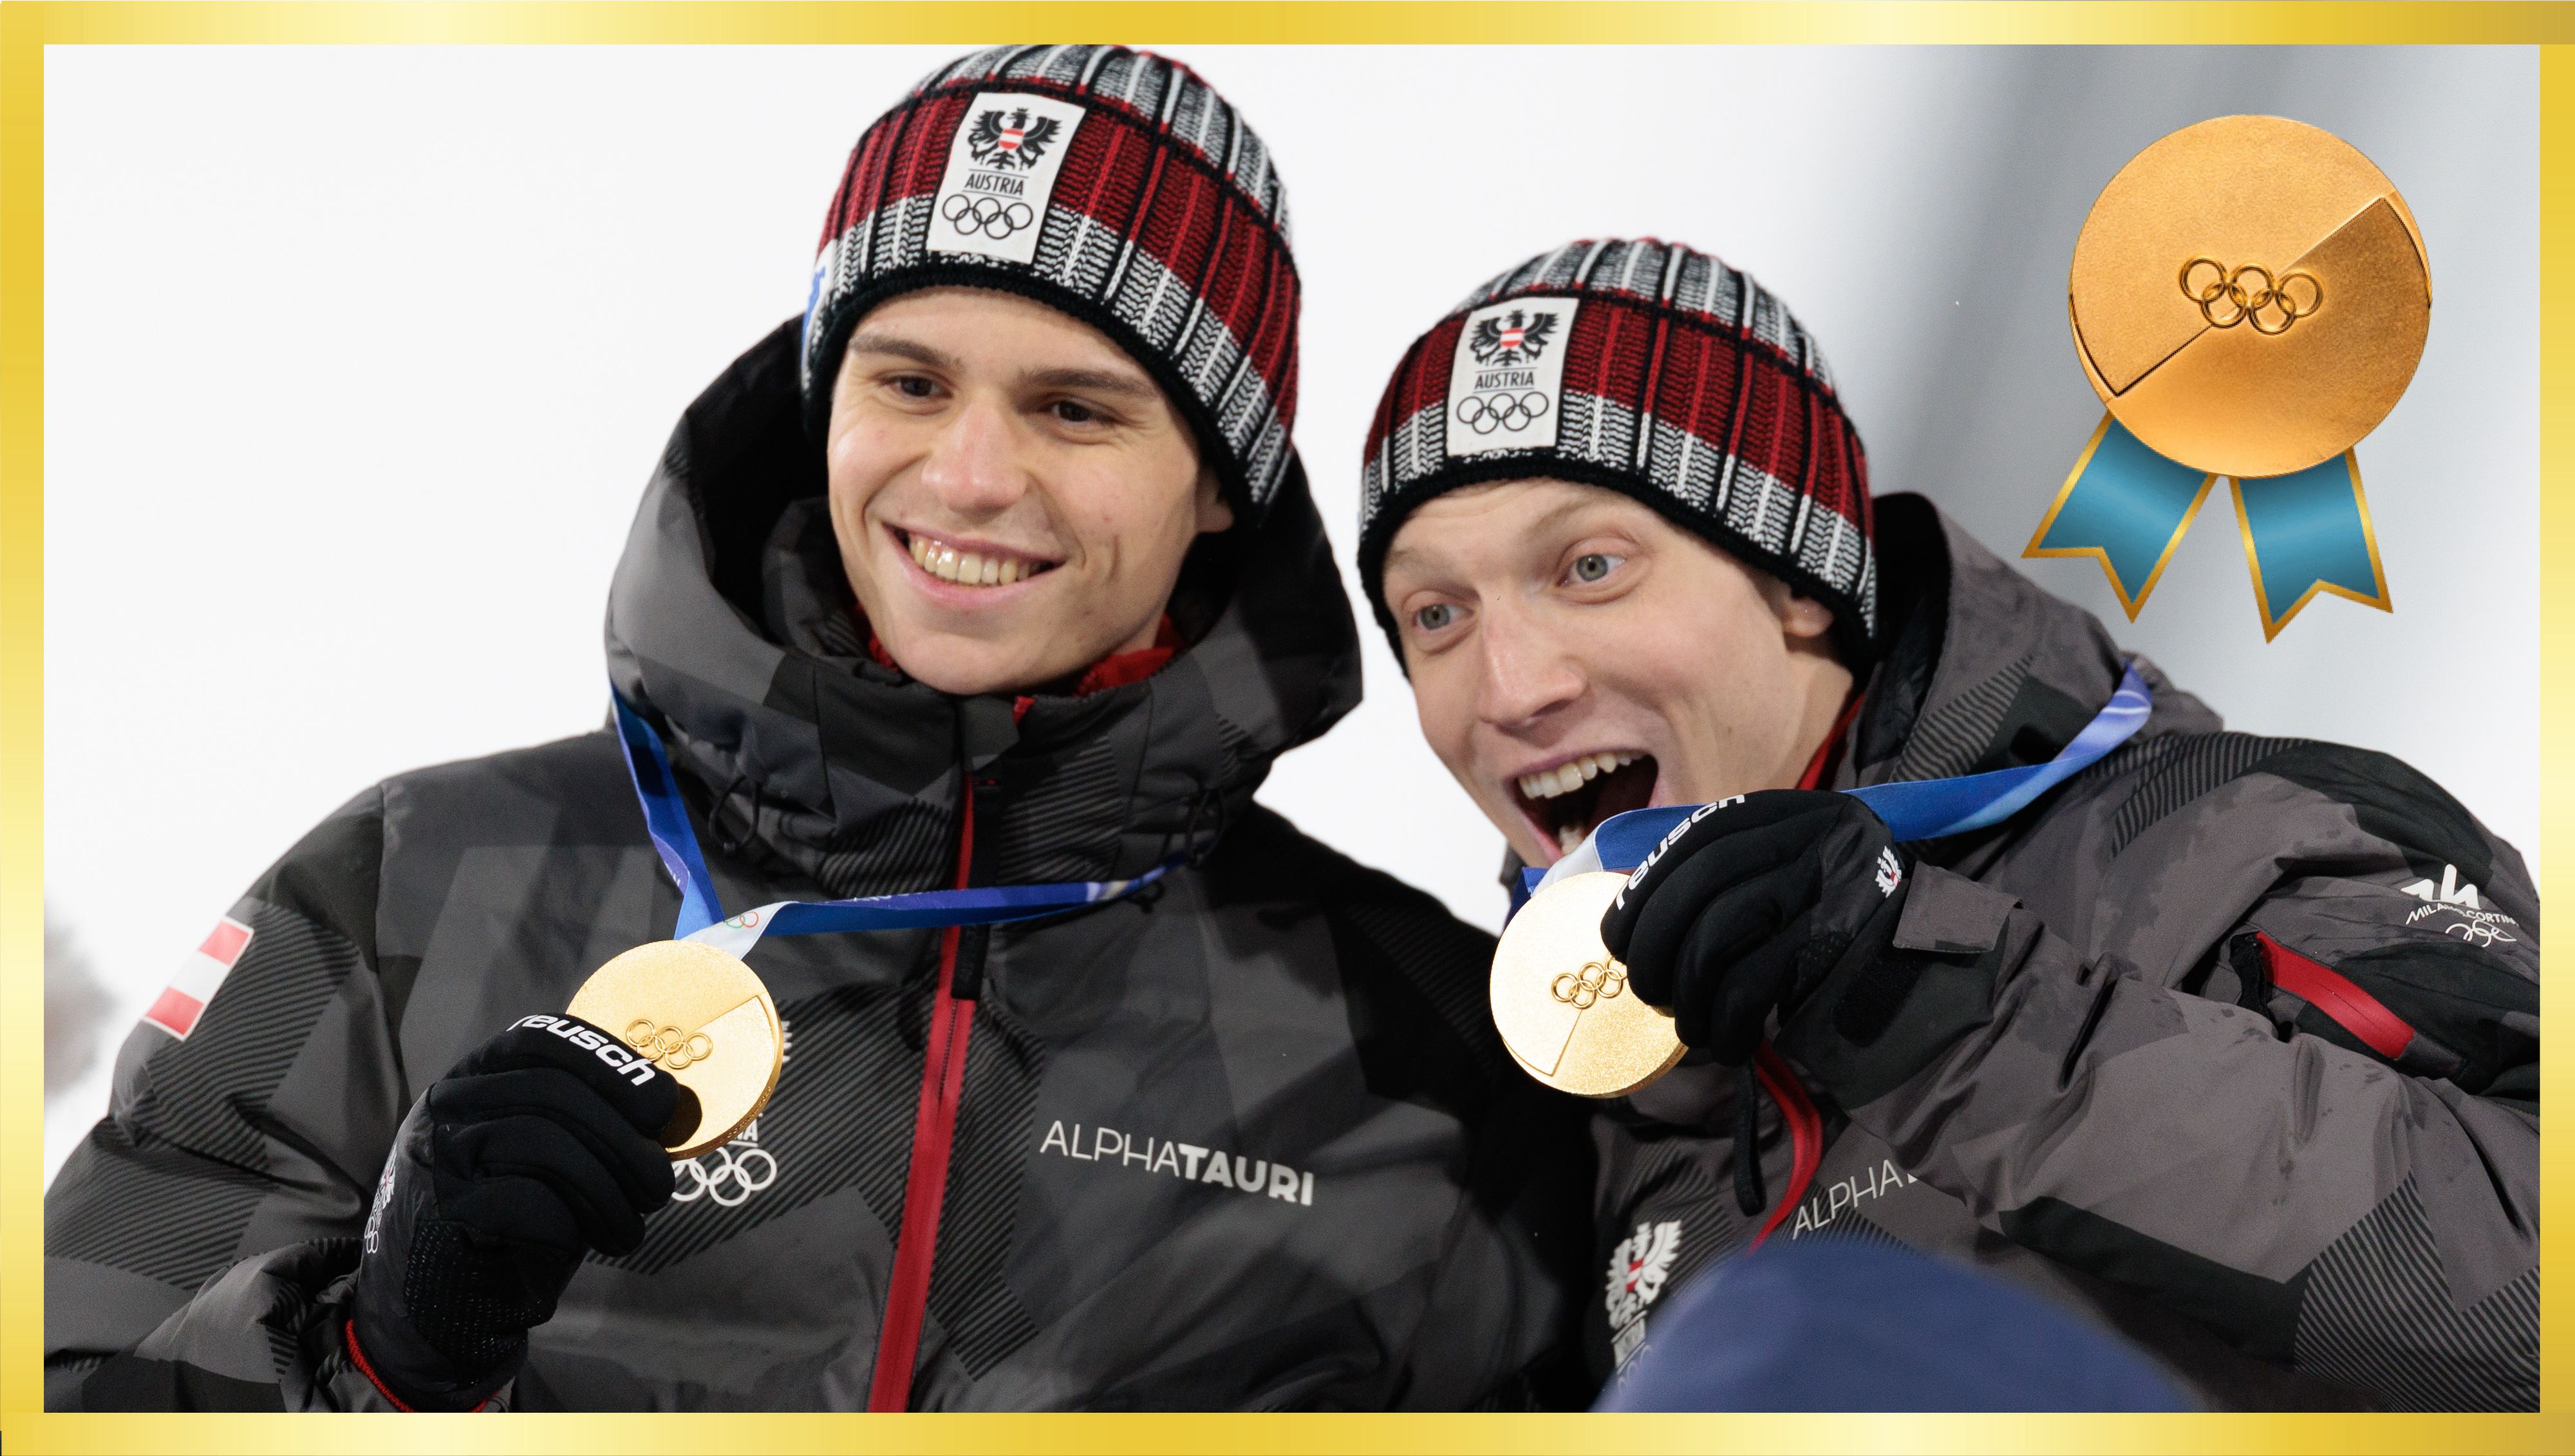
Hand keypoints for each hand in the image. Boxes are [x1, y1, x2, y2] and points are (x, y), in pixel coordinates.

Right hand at [348, 1014, 678, 1409]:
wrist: (451, 1302)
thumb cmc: (518, 1220)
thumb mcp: (557, 1154)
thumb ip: (591, 1120)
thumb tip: (669, 1107)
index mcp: (478, 1076)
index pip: (540, 1039)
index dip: (609, 1063)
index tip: (660, 1104)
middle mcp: (451, 1103)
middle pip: (552, 1091)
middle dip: (622, 1139)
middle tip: (657, 1186)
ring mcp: (440, 1153)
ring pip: (542, 1141)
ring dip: (607, 1189)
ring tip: (628, 1227)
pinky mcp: (445, 1209)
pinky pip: (525, 1199)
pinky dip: (575, 1222)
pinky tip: (591, 1242)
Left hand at [1600, 791, 1907, 1064]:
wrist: (1933, 954)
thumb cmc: (1839, 923)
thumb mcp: (1785, 874)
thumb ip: (1724, 882)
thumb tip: (1634, 924)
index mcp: (1785, 815)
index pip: (1694, 842)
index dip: (1644, 893)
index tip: (1618, 940)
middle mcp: (1806, 835)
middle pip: (1698, 887)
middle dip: (1655, 947)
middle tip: (1650, 992)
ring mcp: (1827, 885)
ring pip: (1718, 936)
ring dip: (1688, 994)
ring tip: (1689, 1025)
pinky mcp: (1839, 942)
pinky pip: (1753, 983)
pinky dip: (1725, 1021)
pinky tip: (1726, 1043)